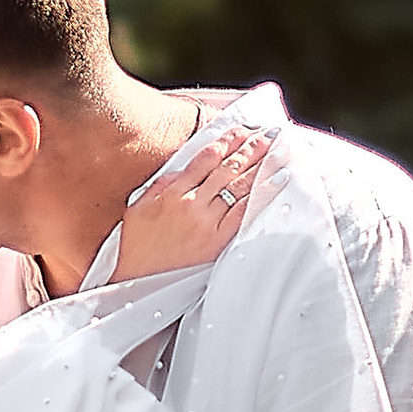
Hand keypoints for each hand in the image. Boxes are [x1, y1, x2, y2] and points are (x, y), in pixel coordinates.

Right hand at [115, 123, 278, 283]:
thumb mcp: (138, 207)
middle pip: (227, 168)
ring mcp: (206, 223)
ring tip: (278, 149)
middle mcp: (191, 203)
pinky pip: (244, 214)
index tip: (241, 130)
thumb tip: (183, 169)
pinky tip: (276, 179)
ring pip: (239, 186)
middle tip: (270, 133)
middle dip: (251, 147)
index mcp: (172, 192)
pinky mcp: (216, 242)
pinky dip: (261, 194)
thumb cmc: (135, 247)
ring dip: (262, 164)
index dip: (226, 141)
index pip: (205, 158)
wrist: (134, 281)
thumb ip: (162, 185)